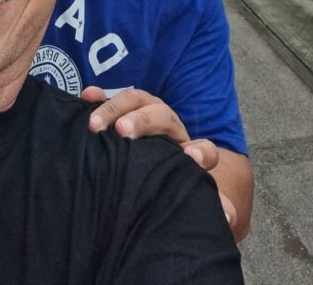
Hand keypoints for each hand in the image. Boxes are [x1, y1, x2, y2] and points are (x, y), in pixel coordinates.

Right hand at [84, 86, 235, 230]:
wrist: (164, 175)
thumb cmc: (177, 188)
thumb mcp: (194, 198)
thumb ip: (212, 207)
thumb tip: (228, 217)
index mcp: (192, 152)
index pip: (204, 148)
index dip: (201, 151)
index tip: (191, 157)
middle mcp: (170, 128)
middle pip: (162, 114)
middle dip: (143, 120)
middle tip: (122, 131)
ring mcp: (145, 117)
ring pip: (135, 100)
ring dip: (114, 107)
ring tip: (93, 124)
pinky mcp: (122, 116)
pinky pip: (110, 101)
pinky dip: (98, 97)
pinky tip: (85, 96)